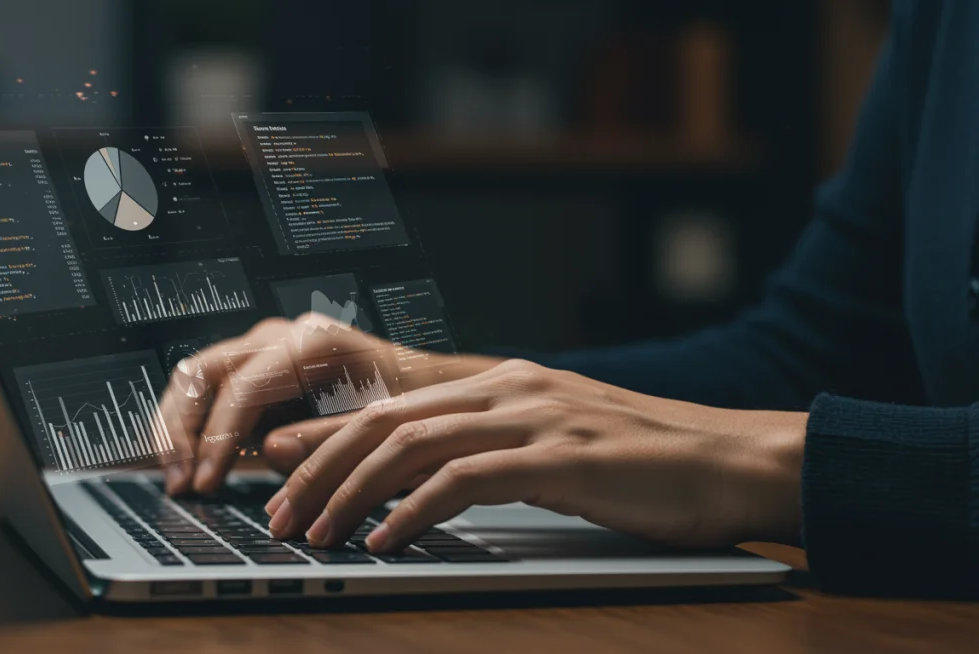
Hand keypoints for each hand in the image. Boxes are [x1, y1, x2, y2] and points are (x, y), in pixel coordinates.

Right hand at [156, 314, 498, 492]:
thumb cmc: (410, 407)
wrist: (429, 394)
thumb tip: (263, 453)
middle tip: (181, 484)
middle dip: (182, 431)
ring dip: (178, 430)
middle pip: (202, 373)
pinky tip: (192, 468)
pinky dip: (193, 429)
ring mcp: (265, 350)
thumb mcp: (373, 427)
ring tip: (180, 481)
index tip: (206, 482)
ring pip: (195, 379)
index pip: (240, 387)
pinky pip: (209, 392)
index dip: (216, 438)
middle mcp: (281, 337)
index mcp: (310, 342)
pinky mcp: (258, 372)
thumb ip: (319, 439)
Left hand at [262, 359, 806, 552]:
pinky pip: (462, 483)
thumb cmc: (646, 465)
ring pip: (409, 446)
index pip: (391, 405)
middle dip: (317, 469)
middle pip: (384, 422)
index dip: (325, 435)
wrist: (733, 460)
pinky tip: (383, 543)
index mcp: (501, 384)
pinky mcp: (557, 458)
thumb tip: (430, 484)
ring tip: (312, 534)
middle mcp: (506, 389)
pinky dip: (412, 513)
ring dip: (349, 494)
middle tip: (276, 513)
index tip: (276, 463)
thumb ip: (494, 452)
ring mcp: (531, 418)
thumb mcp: (556, 446)